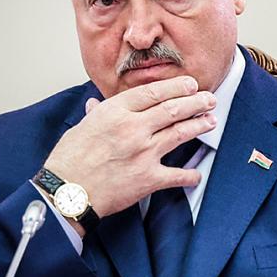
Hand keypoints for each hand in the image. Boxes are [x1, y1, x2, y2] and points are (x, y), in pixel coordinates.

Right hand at [43, 76, 215, 220]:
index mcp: (116, 112)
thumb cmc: (69, 159)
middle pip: (172, 109)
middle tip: (209, 100)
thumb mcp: (82, 127)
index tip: (191, 84)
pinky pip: (177, 175)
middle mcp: (133, 128)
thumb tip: (96, 104)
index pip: (153, 92)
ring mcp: (143, 152)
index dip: (176, 87)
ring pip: (180, 133)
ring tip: (211, 121)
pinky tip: (197, 174)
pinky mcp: (148, 178)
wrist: (66, 192)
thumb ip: (96, 115)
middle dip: (196, 102)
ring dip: (199, 126)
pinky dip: (190, 175)